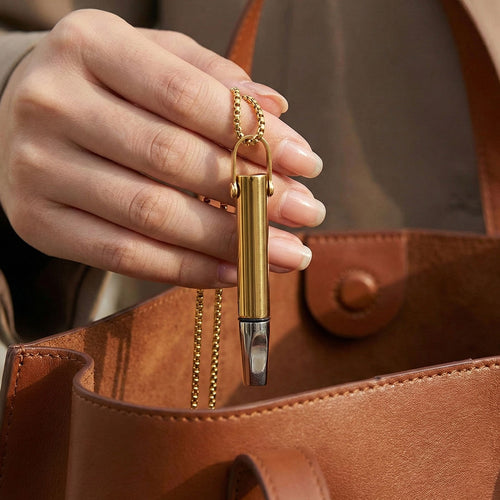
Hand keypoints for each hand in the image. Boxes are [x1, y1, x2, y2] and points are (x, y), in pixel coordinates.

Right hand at [0, 9, 324, 287]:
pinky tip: (232, 272)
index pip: (187, 94)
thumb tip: (276, 111)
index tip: (307, 163)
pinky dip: (186, 269)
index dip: (254, 134)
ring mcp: (38, 167)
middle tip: (306, 213)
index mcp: (89, 46)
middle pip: (172, 158)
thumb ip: (210, 78)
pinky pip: (124, 256)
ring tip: (284, 252)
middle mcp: (54, 103)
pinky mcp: (38, 221)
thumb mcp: (149, 59)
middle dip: (252, 192)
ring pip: (152, 214)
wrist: (16, 116)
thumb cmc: (103, 88)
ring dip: (230, 241)